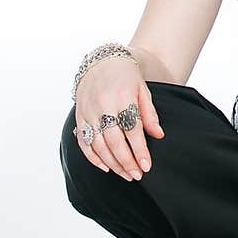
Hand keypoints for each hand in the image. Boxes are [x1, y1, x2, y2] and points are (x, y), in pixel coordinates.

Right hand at [74, 56, 164, 181]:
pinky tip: (106, 167)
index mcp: (122, 97)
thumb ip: (150, 113)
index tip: (147, 166)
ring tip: (126, 174)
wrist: (102, 62)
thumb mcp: (143, 89)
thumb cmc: (126, 77)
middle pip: (114, 141)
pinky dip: (93, 158)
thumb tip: (158, 135)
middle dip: (127, 162)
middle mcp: (103, 105)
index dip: (139, 150)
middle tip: (137, 175)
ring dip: (112, 164)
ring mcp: (88, 112)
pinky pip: (83, 143)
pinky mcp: (79, 117)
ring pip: (98, 145)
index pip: (132, 129)